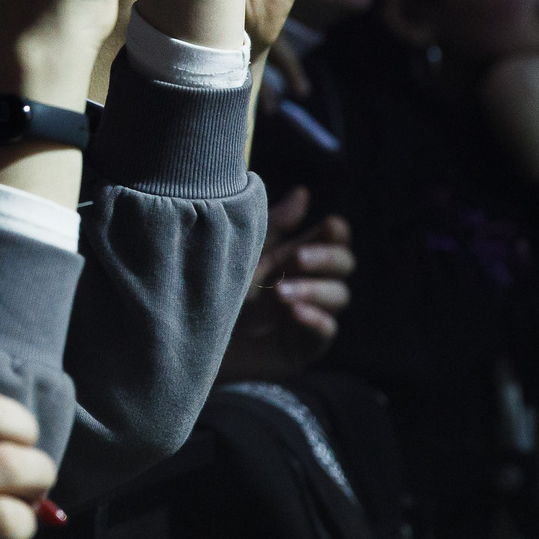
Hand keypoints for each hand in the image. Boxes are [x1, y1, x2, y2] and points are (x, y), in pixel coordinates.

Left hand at [222, 187, 354, 378]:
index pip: (334, 239)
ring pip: (339, 295)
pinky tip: (295, 312)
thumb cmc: (218, 286)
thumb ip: (275, 226)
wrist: (195, 333)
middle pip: (343, 264)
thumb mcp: (245, 252)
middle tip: (297, 258)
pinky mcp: (304, 346)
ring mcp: (310, 314)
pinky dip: (315, 319)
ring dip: (314, 289)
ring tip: (280, 292)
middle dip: (325, 258)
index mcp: (298, 256)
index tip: (329, 224)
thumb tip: (303, 192)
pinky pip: (325, 332)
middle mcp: (311, 283)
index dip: (336, 232)